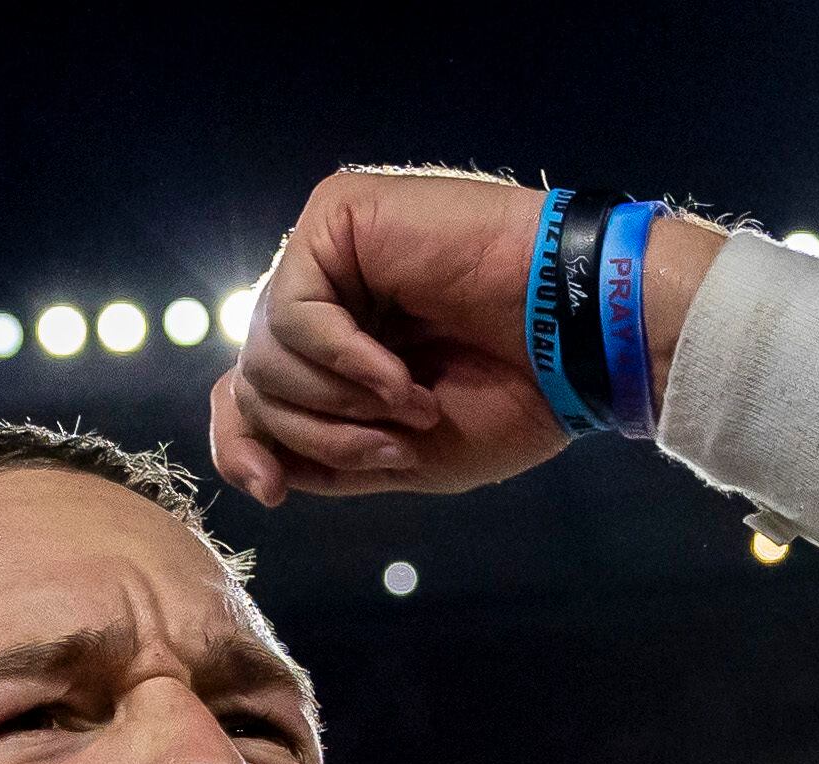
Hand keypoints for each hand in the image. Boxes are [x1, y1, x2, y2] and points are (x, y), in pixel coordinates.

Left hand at [207, 170, 569, 505]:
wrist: (575, 341)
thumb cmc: (512, 397)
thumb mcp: (402, 455)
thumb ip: (322, 458)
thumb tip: (252, 463)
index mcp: (338, 347)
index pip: (248, 394)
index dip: (242, 447)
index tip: (271, 492)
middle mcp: (325, 296)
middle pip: (255, 386)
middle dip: (320, 437)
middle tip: (393, 447)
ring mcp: (328, 254)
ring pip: (264, 356)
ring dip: (339, 405)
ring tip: (412, 404)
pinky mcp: (337, 217)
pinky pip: (294, 312)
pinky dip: (346, 361)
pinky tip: (400, 377)